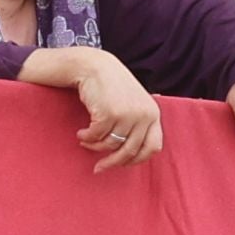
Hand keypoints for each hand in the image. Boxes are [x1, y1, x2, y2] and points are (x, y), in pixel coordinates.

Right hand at [20, 47, 162, 171]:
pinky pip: (97, 137)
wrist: (94, 66)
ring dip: (95, 147)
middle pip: (130, 151)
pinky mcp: (110, 114)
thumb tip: (134, 156)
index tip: (122, 164)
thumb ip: (139, 124)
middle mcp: (144, 115)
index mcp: (153, 114)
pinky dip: (87, 138)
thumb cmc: (112, 87)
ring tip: (86, 141)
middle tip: (99, 168)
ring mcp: (128, 115)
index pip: (153, 147)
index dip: (136, 159)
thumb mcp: (134, 103)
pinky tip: (81, 133)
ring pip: (111, 145)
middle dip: (112, 162)